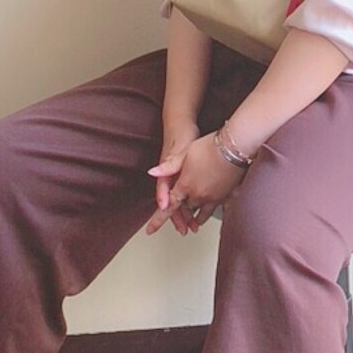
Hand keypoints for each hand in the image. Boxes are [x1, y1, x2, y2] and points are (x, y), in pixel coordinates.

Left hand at [145, 130, 248, 235]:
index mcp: (185, 186)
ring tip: (194, 223)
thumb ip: (169, 166)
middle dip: (182, 213)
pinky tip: (212, 211)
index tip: (150, 230)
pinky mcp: (226, 196)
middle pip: (186, 209)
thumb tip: (152, 172)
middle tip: (179, 220)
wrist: (235, 148)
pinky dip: (210, 212)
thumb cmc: (211, 147)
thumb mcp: (185, 153)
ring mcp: (213, 197)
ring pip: (201, 213)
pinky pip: (215, 210)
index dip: (158, 220)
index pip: (168, 207)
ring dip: (196, 218)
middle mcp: (199, 195)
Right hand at [147, 118, 200, 235]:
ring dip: (185, 214)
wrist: (183, 123)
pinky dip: (192, 205)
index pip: (165, 194)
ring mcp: (178, 177)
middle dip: (178, 217)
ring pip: (180, 201)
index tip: (167, 217)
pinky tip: (199, 212)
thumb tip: (153, 172)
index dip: (166, 206)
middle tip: (185, 229)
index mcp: (168, 172)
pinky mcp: (186, 176)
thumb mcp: (178, 150)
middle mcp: (171, 177)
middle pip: (173, 202)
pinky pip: (187, 195)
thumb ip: (169, 163)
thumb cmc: (181, 135)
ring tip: (193, 226)